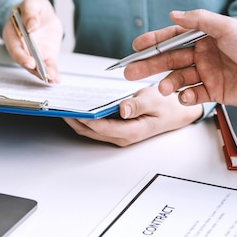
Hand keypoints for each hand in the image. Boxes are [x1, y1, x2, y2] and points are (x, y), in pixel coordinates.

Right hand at [2, 0, 63, 82]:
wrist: (43, 13)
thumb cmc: (34, 8)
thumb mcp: (32, 3)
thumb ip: (30, 12)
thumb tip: (31, 25)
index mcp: (13, 33)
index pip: (15, 48)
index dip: (21, 56)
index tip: (30, 62)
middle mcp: (21, 47)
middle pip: (25, 61)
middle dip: (35, 70)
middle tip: (45, 74)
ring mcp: (33, 53)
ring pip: (37, 67)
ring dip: (45, 74)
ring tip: (53, 78)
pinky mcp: (44, 56)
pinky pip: (47, 66)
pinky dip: (52, 73)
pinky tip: (57, 79)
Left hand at [63, 86, 202, 146]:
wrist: (176, 112)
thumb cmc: (166, 106)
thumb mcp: (154, 100)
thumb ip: (137, 104)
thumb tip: (122, 109)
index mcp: (131, 131)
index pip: (101, 127)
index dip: (85, 119)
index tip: (73, 110)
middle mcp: (122, 136)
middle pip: (91, 131)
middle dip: (75, 120)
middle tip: (60, 107)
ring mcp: (119, 135)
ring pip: (91, 130)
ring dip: (77, 119)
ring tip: (65, 105)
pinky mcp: (117, 130)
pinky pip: (96, 126)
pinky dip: (86, 118)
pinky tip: (79, 106)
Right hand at [124, 9, 236, 107]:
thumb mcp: (228, 27)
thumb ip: (199, 20)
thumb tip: (173, 14)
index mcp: (205, 36)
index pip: (173, 38)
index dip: (153, 42)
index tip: (135, 47)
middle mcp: (203, 54)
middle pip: (170, 60)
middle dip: (149, 65)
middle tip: (130, 72)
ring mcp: (208, 73)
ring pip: (178, 79)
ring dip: (168, 83)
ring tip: (164, 89)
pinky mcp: (215, 92)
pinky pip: (193, 95)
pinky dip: (186, 97)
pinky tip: (184, 97)